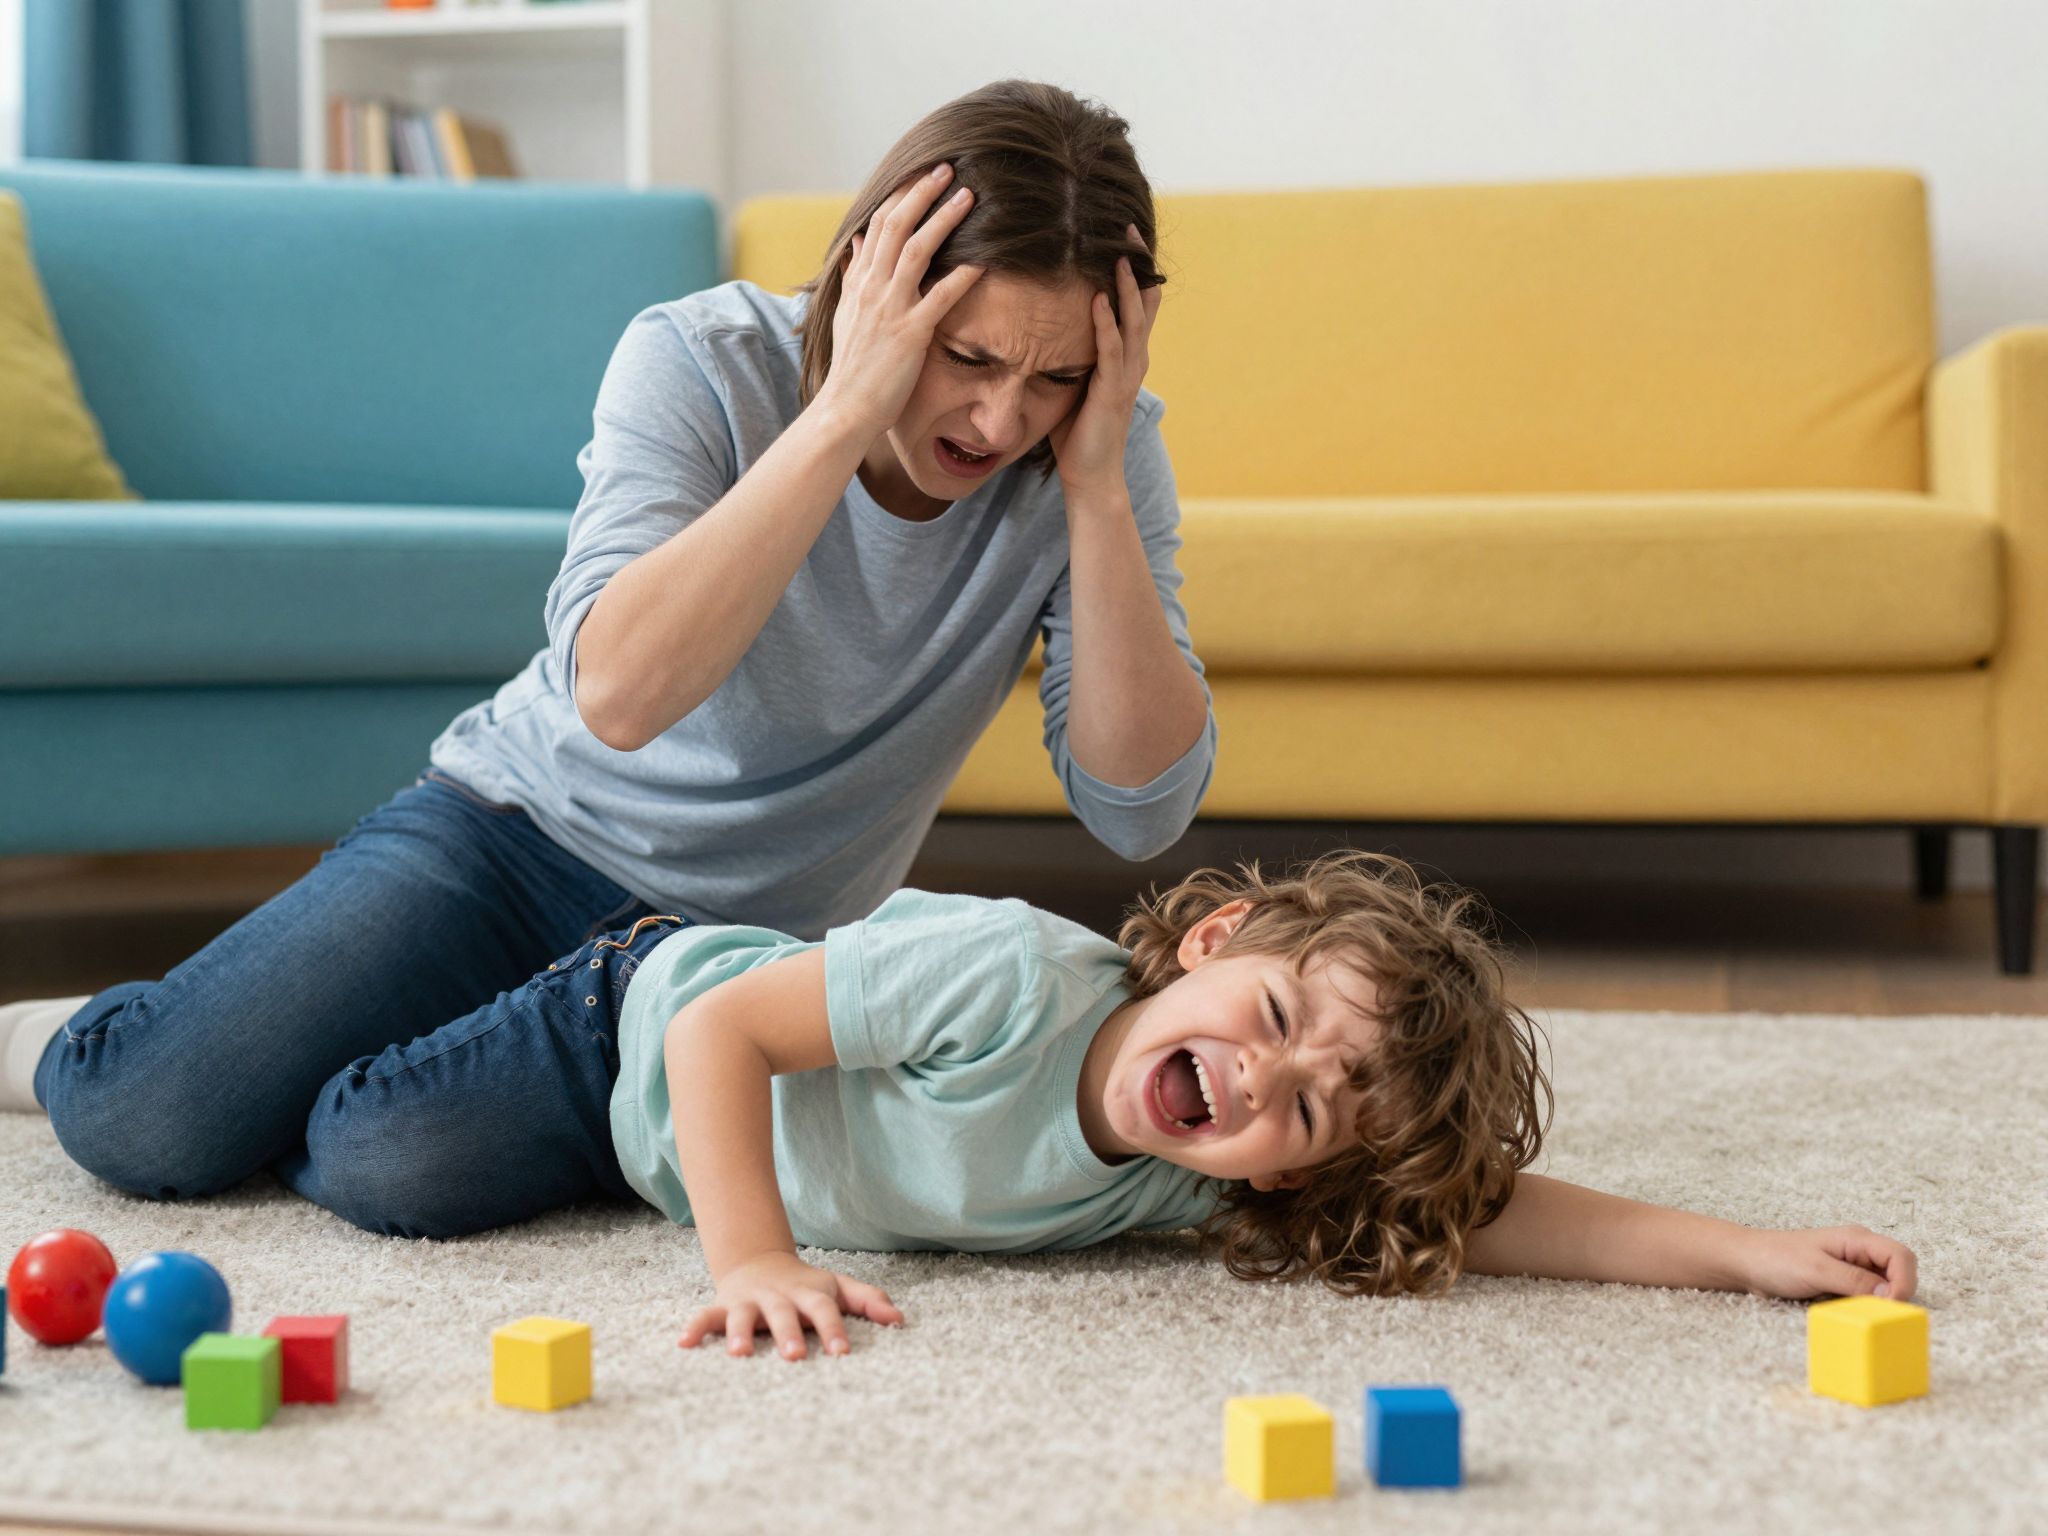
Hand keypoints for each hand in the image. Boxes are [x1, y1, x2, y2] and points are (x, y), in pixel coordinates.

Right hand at [677, 1251, 904, 1359]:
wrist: (759, 1261)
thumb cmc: (806, 1286)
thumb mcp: (838, 1287)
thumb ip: (868, 1300)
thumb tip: (900, 1319)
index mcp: (808, 1293)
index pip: (825, 1309)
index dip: (834, 1328)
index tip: (842, 1353)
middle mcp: (778, 1296)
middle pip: (784, 1313)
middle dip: (788, 1333)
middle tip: (794, 1356)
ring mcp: (749, 1301)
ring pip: (743, 1316)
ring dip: (741, 1333)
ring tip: (740, 1354)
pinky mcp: (723, 1307)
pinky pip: (706, 1317)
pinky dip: (695, 1328)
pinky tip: (683, 1344)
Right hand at [817, 163, 985, 440]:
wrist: (844, 409)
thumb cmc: (851, 368)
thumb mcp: (844, 316)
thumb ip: (852, 277)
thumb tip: (855, 244)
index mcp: (859, 281)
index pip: (878, 225)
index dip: (901, 195)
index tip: (923, 175)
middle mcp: (872, 287)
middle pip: (897, 225)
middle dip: (922, 192)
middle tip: (948, 168)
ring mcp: (890, 308)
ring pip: (918, 250)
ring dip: (944, 219)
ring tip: (969, 197)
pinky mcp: (910, 334)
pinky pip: (939, 298)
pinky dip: (961, 277)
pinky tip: (982, 261)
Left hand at [1048, 224, 1163, 499]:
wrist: (1092, 475)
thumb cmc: (1078, 431)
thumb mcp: (1073, 381)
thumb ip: (1068, 352)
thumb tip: (1042, 325)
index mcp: (1125, 354)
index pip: (1132, 301)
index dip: (1130, 268)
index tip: (1120, 234)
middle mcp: (1133, 358)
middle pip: (1142, 301)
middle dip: (1136, 263)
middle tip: (1128, 226)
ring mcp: (1127, 374)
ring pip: (1132, 319)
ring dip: (1126, 284)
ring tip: (1120, 251)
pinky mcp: (1112, 390)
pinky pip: (1110, 350)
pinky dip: (1106, 322)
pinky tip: (1100, 297)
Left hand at [1733, 1224, 1917, 1302]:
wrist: (1746, 1263)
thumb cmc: (1776, 1260)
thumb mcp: (1816, 1270)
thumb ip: (1854, 1281)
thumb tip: (1890, 1294)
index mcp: (1857, 1239)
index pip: (1901, 1256)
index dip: (1904, 1282)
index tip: (1890, 1304)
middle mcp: (1859, 1251)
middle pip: (1900, 1271)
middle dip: (1898, 1293)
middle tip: (1878, 1312)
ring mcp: (1852, 1266)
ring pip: (1886, 1285)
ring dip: (1881, 1301)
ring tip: (1862, 1311)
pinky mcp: (1842, 1282)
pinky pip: (1867, 1294)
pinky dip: (1866, 1305)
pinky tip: (1851, 1311)